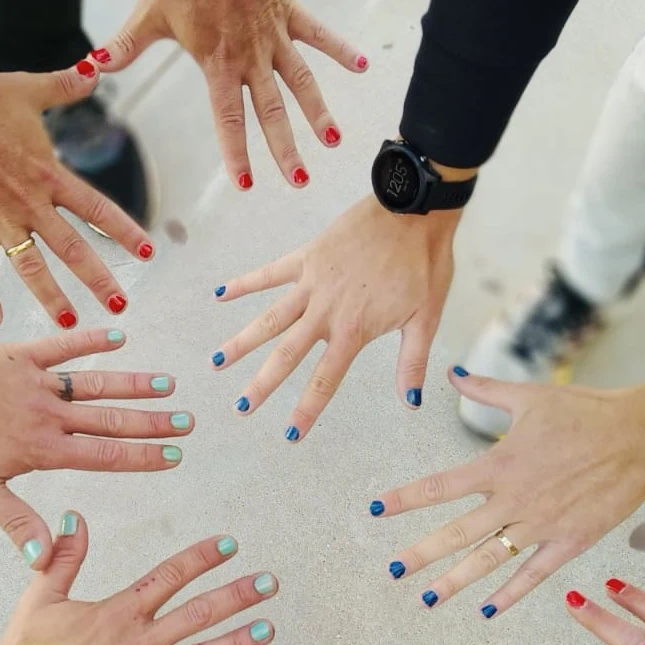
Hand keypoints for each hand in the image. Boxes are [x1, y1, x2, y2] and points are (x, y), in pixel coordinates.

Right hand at [0, 68, 152, 328]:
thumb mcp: (29, 89)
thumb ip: (65, 86)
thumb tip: (96, 68)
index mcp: (50, 175)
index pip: (98, 209)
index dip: (124, 231)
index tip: (147, 253)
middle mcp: (30, 204)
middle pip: (72, 248)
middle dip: (98, 279)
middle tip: (120, 305)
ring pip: (31, 267)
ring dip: (52, 298)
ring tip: (71, 324)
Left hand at [0, 328, 188, 568]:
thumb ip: (18, 523)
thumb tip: (45, 560)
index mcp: (44, 449)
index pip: (104, 455)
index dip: (142, 457)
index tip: (174, 455)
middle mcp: (51, 415)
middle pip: (111, 420)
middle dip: (153, 422)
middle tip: (187, 421)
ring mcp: (39, 382)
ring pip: (96, 384)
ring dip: (133, 384)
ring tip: (167, 384)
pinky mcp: (24, 355)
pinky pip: (63, 345)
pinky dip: (91, 339)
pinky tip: (118, 335)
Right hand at [0, 519, 277, 644]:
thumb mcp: (40, 598)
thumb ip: (63, 558)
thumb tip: (73, 518)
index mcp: (117, 613)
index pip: (170, 576)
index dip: (202, 557)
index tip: (230, 544)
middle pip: (198, 613)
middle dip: (237, 594)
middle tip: (269, 582)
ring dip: (238, 643)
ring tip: (267, 628)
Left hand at [92, 0, 364, 187]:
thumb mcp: (150, 10)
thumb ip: (124, 45)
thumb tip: (91, 67)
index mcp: (218, 63)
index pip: (228, 118)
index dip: (237, 153)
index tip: (246, 184)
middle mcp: (251, 57)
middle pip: (271, 111)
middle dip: (285, 148)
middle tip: (298, 181)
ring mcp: (275, 36)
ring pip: (301, 82)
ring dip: (318, 112)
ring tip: (333, 142)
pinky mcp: (289, 12)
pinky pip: (319, 35)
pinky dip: (341, 50)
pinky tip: (362, 67)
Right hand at [212, 196, 457, 440]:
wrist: (414, 210)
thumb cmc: (424, 263)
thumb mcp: (426, 318)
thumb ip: (411, 362)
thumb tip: (410, 402)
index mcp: (354, 330)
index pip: (325, 380)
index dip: (307, 410)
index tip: (290, 435)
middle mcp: (326, 311)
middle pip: (286, 355)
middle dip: (262, 384)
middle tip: (241, 407)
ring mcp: (312, 283)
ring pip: (269, 318)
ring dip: (242, 341)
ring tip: (218, 361)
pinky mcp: (308, 256)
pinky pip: (269, 273)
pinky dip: (245, 284)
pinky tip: (220, 294)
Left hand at [370, 375, 644, 615]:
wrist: (639, 435)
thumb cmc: (585, 411)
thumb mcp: (529, 396)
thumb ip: (484, 389)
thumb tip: (451, 373)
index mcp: (499, 465)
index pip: (439, 486)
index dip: (404, 498)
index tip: (375, 508)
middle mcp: (513, 500)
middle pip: (456, 534)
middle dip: (420, 554)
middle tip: (392, 571)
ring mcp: (540, 525)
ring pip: (488, 561)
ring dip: (456, 582)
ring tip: (428, 599)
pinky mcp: (569, 542)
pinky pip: (533, 574)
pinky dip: (510, 593)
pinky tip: (489, 610)